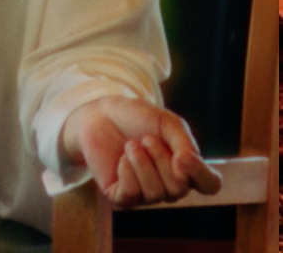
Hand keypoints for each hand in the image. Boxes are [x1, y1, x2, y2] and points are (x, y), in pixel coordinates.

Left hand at [61, 96, 222, 207]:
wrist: (100, 114)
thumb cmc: (137, 118)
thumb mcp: (168, 123)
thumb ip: (185, 144)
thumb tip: (188, 165)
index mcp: (187, 168)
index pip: (209, 185)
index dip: (200, 175)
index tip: (184, 156)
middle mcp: (170, 185)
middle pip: (179, 188)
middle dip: (161, 160)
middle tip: (146, 139)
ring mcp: (146, 193)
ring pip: (156, 193)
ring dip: (142, 164)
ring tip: (132, 145)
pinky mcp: (121, 196)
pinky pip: (131, 195)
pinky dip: (127, 173)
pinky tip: (122, 158)